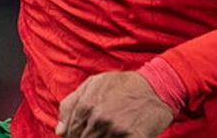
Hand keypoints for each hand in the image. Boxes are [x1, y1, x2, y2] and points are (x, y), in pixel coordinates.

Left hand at [56, 71, 173, 137]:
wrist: (158, 86)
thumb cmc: (124, 85)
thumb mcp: (94, 83)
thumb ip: (72, 104)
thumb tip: (59, 131)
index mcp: (86, 105)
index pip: (70, 133)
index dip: (73, 137)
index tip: (81, 135)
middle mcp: (99, 119)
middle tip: (97, 133)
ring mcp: (116, 130)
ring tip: (109, 133)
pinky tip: (119, 136)